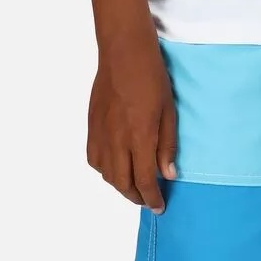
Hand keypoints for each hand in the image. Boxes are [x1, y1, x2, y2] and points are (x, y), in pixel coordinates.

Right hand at [87, 33, 177, 212]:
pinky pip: (93, 158)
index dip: (152, 198)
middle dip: (136, 197)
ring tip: (133, 186)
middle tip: (148, 200)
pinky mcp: (91, 126)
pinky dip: (104, 170)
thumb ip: (167, 145)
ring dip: (120, 185)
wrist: (124, 53)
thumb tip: (167, 174)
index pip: (144, 180)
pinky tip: (114, 167)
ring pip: (106, 173)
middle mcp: (117, 139)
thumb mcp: (169, 112)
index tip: (159, 207)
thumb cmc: (152, 78)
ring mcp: (100, 133)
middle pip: (122, 182)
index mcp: (139, 136)